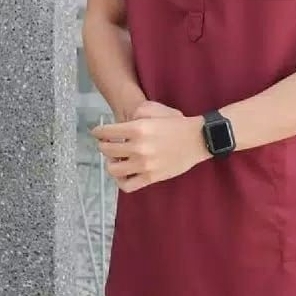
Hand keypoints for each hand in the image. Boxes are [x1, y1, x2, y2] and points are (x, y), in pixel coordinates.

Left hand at [90, 101, 209, 192]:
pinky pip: (127, 185)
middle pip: (107, 150)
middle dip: (103, 146)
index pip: (107, 132)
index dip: (98, 132)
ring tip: (115, 159)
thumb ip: (137, 113)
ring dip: (110, 163)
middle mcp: (138, 147)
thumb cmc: (178, 123)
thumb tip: (123, 123)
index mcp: (138, 129)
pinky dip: (120, 181)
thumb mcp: (157, 110)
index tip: (97, 133)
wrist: (198, 140)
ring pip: (113, 169)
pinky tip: (123, 174)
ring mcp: (144, 165)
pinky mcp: (150, 178)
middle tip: (106, 144)